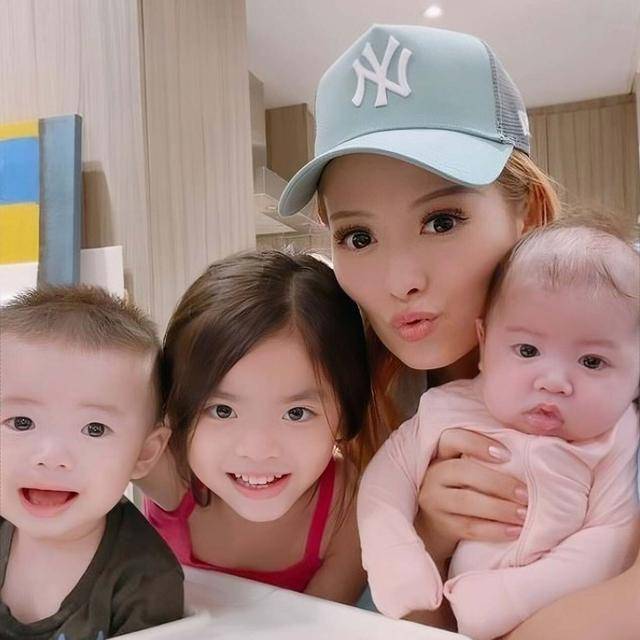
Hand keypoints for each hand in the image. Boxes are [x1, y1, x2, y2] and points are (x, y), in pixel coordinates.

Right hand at [415, 428, 528, 565]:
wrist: (439, 525)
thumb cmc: (465, 489)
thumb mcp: (468, 470)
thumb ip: (489, 458)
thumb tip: (531, 442)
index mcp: (442, 454)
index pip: (452, 438)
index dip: (476, 444)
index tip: (507, 455)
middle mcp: (434, 475)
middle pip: (461, 471)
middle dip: (497, 482)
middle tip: (525, 494)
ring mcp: (435, 501)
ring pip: (465, 501)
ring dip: (499, 508)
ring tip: (524, 514)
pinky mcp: (442, 526)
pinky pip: (470, 527)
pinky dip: (495, 530)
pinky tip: (515, 531)